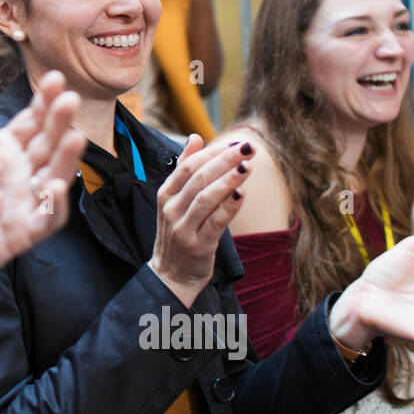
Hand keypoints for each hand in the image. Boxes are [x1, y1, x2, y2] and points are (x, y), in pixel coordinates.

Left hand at [0, 70, 85, 294]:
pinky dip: (54, 205)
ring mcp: (26, 202)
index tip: (55, 79)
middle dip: (60, 122)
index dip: (45, 101)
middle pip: (48, 144)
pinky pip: (46, 220)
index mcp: (6, 149)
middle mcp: (22, 174)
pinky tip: (54, 188)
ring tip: (75, 136)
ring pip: (55, 177)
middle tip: (69, 99)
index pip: (32, 121)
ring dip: (67, 158)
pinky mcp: (23, 232)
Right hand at [148, 135, 252, 305]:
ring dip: (228, 180)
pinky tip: (242, 194)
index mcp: (166, 194)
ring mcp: (183, 228)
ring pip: (206, 198)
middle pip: (198, 178)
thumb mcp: (175, 200)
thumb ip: (184, 169)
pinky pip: (216, 223)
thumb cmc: (178, 233)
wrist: (170, 275)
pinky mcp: (198, 246)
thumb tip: (195, 137)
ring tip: (247, 166)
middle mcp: (171, 209)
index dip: (212, 152)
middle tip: (247, 148)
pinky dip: (229, 208)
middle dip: (224, 160)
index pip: (188, 166)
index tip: (235, 143)